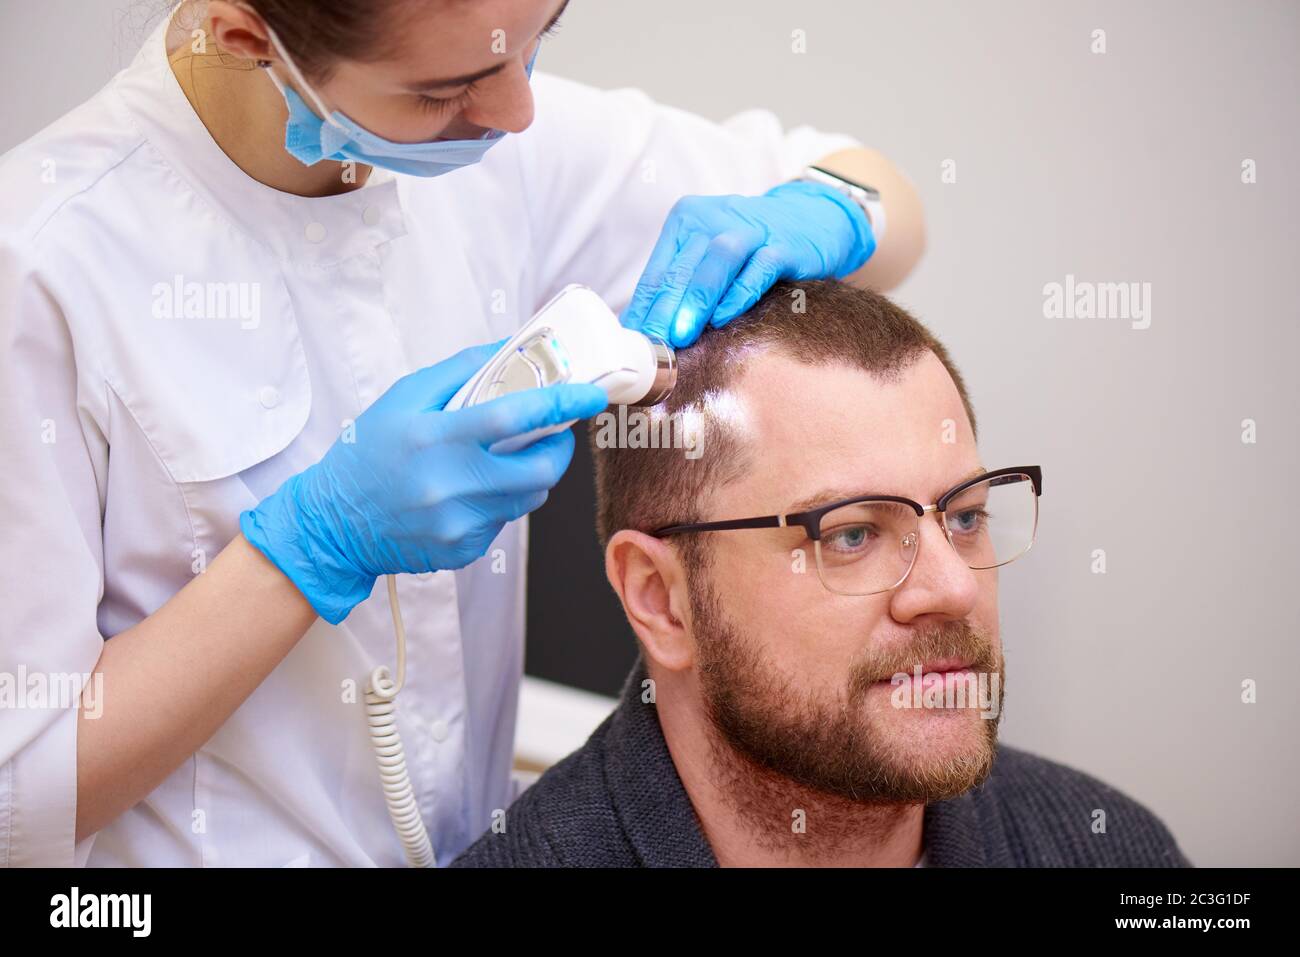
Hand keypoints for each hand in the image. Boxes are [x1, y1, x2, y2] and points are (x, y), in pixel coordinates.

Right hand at [240, 340, 608, 622]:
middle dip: (558, 448)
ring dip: (529, 475)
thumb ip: (462, 371)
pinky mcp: (464, 550)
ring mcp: (459, 524)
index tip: (590, 394)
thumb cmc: (368, 454)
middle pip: (540, 469)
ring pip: (529, 498)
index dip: (560, 404)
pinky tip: (468, 493)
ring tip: (498, 462)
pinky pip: (505, 522)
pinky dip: (500, 502)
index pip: (513, 417)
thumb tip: (513, 348)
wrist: (333, 524)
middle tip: (551, 433)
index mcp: (435, 439)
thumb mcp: (405, 397)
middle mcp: (451, 486)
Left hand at [620, 180, 875, 346]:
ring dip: (696, 301)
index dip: (643, 311)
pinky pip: (758, 269)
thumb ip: (679, 286)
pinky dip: (740, 293)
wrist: (811, 218)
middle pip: (682, 270)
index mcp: (687, 221)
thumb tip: (643, 330)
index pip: (657, 272)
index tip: (633, 345)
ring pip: (716, 262)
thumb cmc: (750, 247)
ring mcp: (750, 230)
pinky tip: (724, 317)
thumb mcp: (708, 256)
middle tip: (651, 347)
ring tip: (681, 336)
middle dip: (663, 312)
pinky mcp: (783, 245)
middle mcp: (714, 219)